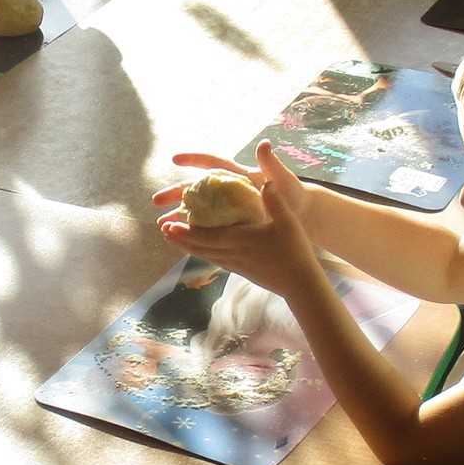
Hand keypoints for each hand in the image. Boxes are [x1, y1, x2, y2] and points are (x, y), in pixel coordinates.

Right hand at [152, 141, 316, 231]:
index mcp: (240, 176)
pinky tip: (181, 240)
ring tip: (163, 227)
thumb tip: (264, 144)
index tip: (175, 159)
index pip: (214, 164)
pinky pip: (208, 226)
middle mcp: (230, 190)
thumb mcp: (283, 179)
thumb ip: (271, 164)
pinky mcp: (233, 223)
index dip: (195, 159)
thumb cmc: (294, 194)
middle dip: (176, 194)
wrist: (304, 214)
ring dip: (181, 217)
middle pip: (198, 190)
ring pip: (199, 211)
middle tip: (156, 202)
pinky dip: (195, 232)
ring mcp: (230, 208)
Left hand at [157, 142, 327, 298]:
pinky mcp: (241, 271)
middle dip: (181, 239)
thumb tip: (266, 181)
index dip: (186, 232)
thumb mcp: (288, 221)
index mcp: (241, 240)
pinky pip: (216, 261)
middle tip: (164, 230)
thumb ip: (275, 201)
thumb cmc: (294, 251)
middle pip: (200, 247)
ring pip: (206, 255)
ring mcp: (236, 265)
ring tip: (173, 239)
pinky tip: (199, 251)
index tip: (170, 224)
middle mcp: (234, 254)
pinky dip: (203, 254)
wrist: (299, 283)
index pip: (207, 236)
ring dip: (188, 247)